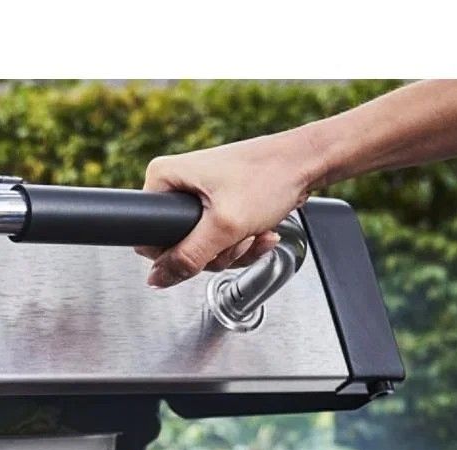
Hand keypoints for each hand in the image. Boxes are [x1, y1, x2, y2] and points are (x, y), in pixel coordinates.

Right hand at [137, 130, 319, 288]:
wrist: (307, 163)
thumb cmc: (269, 176)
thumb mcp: (224, 225)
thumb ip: (187, 257)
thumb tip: (156, 279)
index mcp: (164, 178)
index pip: (148, 237)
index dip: (177, 254)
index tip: (207, 248)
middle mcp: (177, 185)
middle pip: (179, 247)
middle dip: (215, 253)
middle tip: (238, 237)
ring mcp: (198, 196)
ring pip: (203, 249)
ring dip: (233, 250)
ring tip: (254, 232)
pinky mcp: (218, 205)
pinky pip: (220, 241)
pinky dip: (242, 243)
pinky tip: (260, 232)